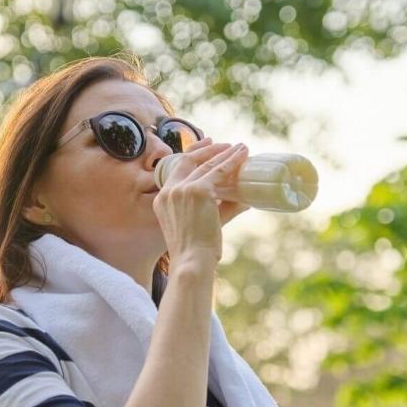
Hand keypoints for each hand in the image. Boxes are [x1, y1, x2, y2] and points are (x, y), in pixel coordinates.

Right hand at [152, 137, 249, 262]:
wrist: (192, 261)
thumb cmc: (197, 250)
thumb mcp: (204, 223)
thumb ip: (222, 209)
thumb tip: (244, 200)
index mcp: (162, 199)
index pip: (176, 169)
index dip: (192, 154)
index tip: (206, 145)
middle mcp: (169, 191)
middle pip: (188, 160)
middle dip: (207, 149)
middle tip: (223, 144)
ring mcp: (182, 190)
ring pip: (206, 164)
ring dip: (224, 153)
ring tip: (240, 148)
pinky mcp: (198, 191)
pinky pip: (219, 171)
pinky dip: (232, 161)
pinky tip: (242, 154)